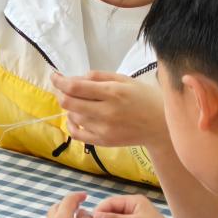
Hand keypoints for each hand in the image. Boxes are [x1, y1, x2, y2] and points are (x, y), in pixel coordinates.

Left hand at [52, 71, 171, 149]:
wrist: (162, 126)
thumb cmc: (144, 98)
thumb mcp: (124, 80)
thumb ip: (98, 77)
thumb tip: (74, 78)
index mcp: (113, 93)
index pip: (75, 87)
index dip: (59, 81)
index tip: (55, 76)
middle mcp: (106, 111)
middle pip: (68, 103)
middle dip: (61, 93)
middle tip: (65, 89)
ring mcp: (104, 129)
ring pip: (72, 116)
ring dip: (70, 107)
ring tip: (80, 102)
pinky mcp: (104, 142)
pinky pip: (77, 134)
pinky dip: (71, 124)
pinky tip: (76, 118)